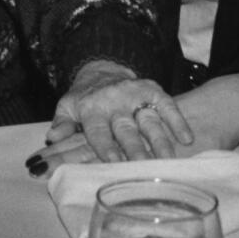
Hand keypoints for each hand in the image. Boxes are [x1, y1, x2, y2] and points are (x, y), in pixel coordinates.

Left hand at [28, 71, 238, 176]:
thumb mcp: (67, 108)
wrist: (102, 71)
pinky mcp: (153, 91)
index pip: (97, 130)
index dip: (104, 145)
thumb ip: (62, 124)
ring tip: (169, 160)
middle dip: (135, 148)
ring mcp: (135, 96)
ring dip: (160, 140)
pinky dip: (177, 120)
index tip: (113, 161)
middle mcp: (114, 101)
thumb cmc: (84, 99)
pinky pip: (167, 105)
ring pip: (149, 121)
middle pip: (126, 129)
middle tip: (144, 166)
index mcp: (91, 108)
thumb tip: (52, 137)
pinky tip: (186, 138)